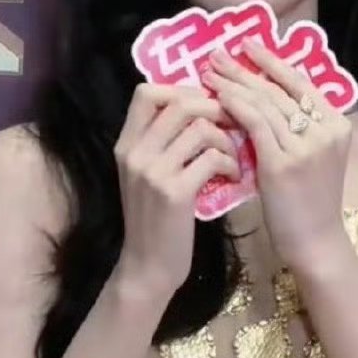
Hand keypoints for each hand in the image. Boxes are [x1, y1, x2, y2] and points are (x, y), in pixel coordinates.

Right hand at [113, 83, 240, 294]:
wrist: (148, 267)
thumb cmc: (155, 221)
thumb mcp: (147, 177)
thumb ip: (160, 144)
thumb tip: (197, 110)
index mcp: (125, 145)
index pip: (146, 92)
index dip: (181, 90)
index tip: (203, 107)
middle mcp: (135, 153)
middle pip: (180, 102)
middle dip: (214, 108)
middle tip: (231, 124)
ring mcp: (153, 172)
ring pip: (201, 128)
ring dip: (226, 139)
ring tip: (232, 157)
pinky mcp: (175, 192)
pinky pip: (211, 158)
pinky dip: (229, 163)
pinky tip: (232, 176)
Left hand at [206, 38, 352, 272]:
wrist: (315, 242)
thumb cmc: (309, 204)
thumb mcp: (313, 158)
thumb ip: (298, 129)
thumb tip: (264, 100)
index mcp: (338, 124)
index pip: (301, 83)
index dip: (272, 61)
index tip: (248, 45)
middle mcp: (326, 130)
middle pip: (279, 89)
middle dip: (246, 68)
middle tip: (218, 53)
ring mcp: (307, 146)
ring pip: (265, 103)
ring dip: (234, 83)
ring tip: (210, 71)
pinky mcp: (284, 163)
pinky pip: (255, 124)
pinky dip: (235, 106)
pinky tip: (217, 97)